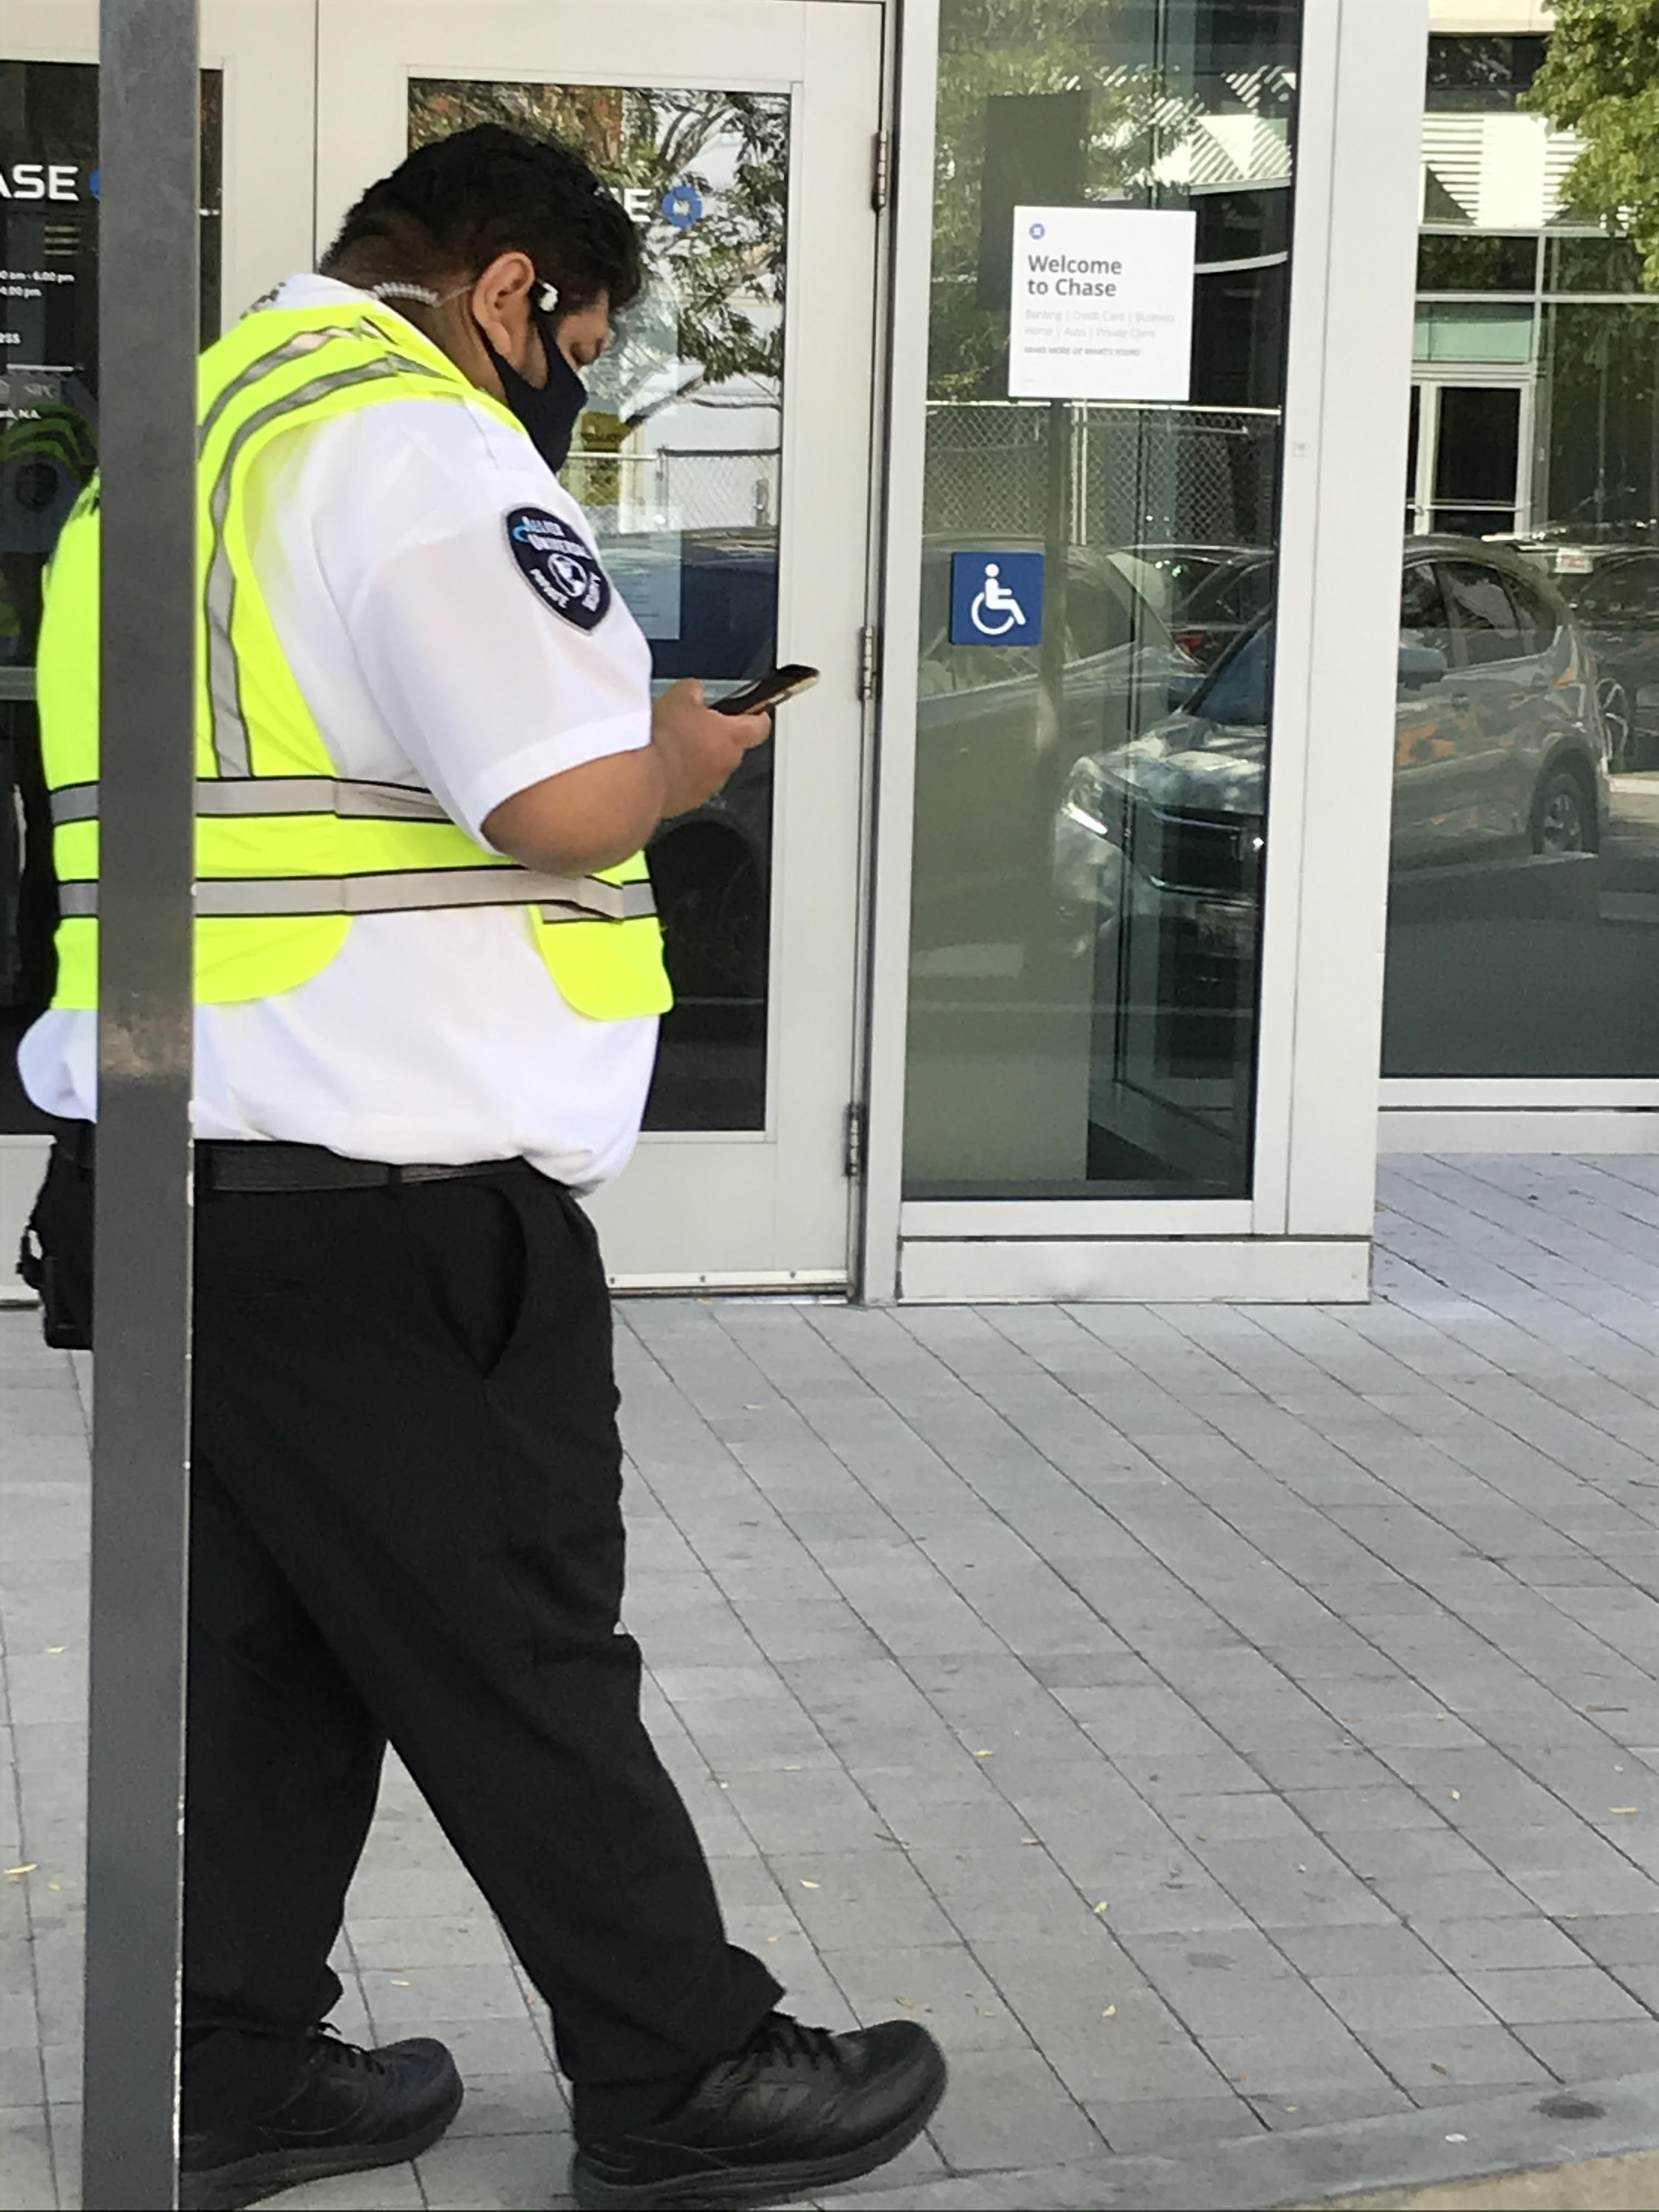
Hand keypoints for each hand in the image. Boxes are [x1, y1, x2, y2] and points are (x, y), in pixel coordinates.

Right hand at [650, 679, 771, 817]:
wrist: (641, 775)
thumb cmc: (665, 738)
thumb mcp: (679, 697)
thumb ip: (694, 692)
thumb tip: (694, 692)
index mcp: (732, 737)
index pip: (759, 727)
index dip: (757, 716)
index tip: (756, 712)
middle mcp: (725, 765)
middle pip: (731, 748)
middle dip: (715, 737)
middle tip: (696, 724)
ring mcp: (707, 787)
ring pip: (709, 768)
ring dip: (696, 758)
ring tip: (673, 745)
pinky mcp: (687, 802)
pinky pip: (689, 785)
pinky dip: (680, 775)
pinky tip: (661, 763)